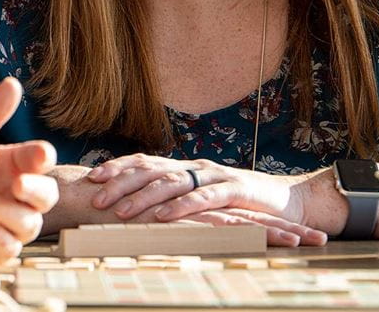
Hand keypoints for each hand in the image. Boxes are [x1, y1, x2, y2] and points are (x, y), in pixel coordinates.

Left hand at [0, 78, 58, 267]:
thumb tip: (13, 84)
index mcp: (7, 164)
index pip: (39, 159)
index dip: (42, 157)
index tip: (38, 155)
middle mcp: (10, 195)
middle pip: (47, 195)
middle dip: (37, 191)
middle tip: (16, 185)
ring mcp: (3, 223)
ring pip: (31, 224)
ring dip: (9, 215)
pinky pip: (10, 250)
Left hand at [86, 154, 326, 245]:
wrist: (286, 202)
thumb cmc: (237, 204)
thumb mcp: (200, 198)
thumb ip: (173, 198)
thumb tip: (133, 205)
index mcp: (183, 167)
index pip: (143, 162)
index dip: (118, 167)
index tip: (91, 177)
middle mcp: (194, 167)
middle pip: (151, 170)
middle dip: (121, 183)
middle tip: (97, 197)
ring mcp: (214, 176)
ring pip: (172, 183)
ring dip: (143, 197)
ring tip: (120, 210)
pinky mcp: (235, 192)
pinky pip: (203, 198)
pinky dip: (181, 206)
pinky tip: (163, 216)